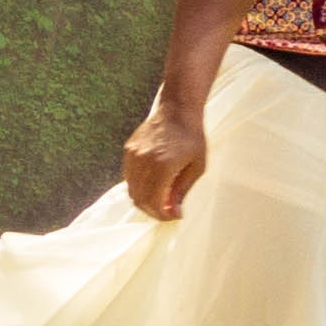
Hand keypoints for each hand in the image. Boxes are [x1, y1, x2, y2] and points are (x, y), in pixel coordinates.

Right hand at [123, 100, 208, 220]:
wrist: (178, 109)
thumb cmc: (192, 137)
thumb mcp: (197, 166)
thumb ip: (182, 190)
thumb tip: (174, 212)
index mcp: (163, 166)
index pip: (154, 202)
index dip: (162, 215)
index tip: (173, 216)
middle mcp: (144, 161)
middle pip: (139, 199)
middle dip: (153, 211)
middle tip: (166, 212)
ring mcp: (133, 155)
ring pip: (131, 190)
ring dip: (144, 200)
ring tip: (160, 199)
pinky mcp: (128, 150)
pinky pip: (128, 177)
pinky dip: (138, 186)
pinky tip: (152, 184)